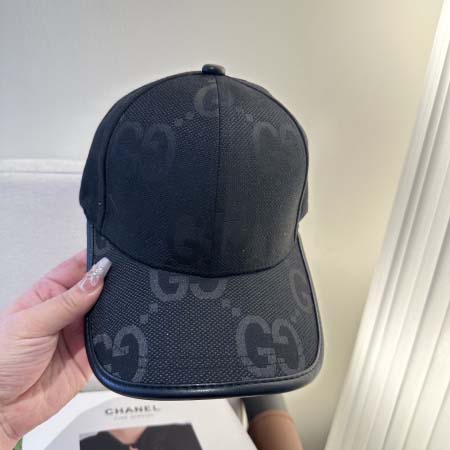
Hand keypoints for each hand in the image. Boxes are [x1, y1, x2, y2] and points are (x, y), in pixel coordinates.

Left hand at [0, 251, 110, 448]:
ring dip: (115, 309)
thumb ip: (67, 301)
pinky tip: (118, 330)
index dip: (95, 261)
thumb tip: (97, 277)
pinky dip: (119, 334)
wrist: (2, 409)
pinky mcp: (91, 353)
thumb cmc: (1, 362)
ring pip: (108, 312)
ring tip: (117, 308)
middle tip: (121, 284)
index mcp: (48, 293)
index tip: (112, 259)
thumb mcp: (31, 323)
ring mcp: (79, 332)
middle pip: (97, 288)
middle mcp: (66, 310)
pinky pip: (111, 339)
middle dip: (111, 284)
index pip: (77, 268)